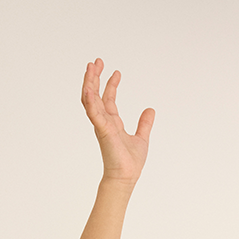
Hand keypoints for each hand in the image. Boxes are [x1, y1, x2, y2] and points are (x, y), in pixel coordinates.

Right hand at [81, 58, 154, 185]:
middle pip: (95, 95)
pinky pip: (93, 112)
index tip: (116, 71)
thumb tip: (151, 110)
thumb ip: (144, 123)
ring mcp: (101, 125)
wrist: (126, 177)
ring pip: (91, 99)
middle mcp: (104, 121)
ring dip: (89, 83)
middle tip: (96, 61)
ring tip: (90, 67)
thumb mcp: (142, 137)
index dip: (111, 84)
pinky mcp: (102, 130)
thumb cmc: (130, 162)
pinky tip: (88, 88)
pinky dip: (89, 100)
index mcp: (112, 123)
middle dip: (95, 78)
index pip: (108, 99)